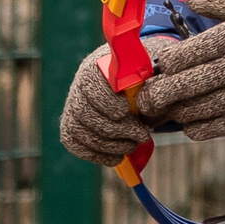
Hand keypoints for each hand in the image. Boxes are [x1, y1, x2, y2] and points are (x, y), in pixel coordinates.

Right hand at [58, 41, 167, 164]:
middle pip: (85, 111)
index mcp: (98, 66)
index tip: (126, 110)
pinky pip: (74, 144)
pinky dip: (96, 154)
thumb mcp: (152, 75)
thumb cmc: (145, 79)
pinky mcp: (71, 126)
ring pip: (79, 131)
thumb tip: (152, 97)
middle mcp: (80, 86)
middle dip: (115, 129)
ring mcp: (73, 107)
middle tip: (141, 135)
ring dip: (108, 145)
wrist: (135, 88)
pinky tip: (117, 157)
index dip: (107, 101)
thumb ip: (152, 82)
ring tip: (132, 146)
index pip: (92, 84)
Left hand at [134, 0, 224, 140]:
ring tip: (167, 109)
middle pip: (184, 86)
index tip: (160, 66)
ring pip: (198, 109)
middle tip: (146, 98)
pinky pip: (218, 127)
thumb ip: (216, 2)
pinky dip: (198, 127)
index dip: (165, 65)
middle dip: (158, 94)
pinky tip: (191, 122)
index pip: (183, 56)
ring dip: (177, 112)